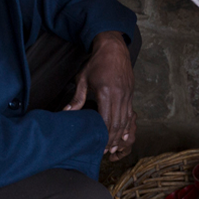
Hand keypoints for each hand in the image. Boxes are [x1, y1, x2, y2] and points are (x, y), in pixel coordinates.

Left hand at [65, 31, 135, 159]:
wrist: (113, 47)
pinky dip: (127, 125)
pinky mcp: (131, 92)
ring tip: (115, 147)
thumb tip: (67, 112)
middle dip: (112, 139)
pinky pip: (130, 113)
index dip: (103, 134)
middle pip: (117, 123)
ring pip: (125, 119)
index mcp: (106, 91)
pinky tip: (124, 134)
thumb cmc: (96, 62)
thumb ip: (77, 97)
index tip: (99, 145)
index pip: (106, 119)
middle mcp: (119, 94)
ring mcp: (127, 93)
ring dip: (120, 135)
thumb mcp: (83, 78)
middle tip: (107, 151)